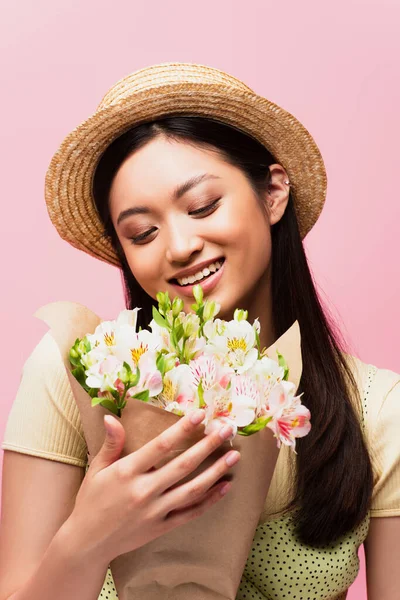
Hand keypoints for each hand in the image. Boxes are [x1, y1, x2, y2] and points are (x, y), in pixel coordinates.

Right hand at [68, 409, 240, 562]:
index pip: (161, 445)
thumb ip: (111, 443)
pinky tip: (224, 486)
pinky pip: (191, 513)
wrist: (87, 543)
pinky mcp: (161, 527)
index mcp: (128, 472)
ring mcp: (155, 511)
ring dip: (216, 471)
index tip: (200, 414)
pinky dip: (210, 500)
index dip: (182, 429)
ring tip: (235, 456)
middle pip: (183, 465)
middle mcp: (144, 491)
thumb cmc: (91, 500)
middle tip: (228, 430)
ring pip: (193, 489)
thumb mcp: (97, 469)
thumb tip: (111, 417)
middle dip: (208, 445)